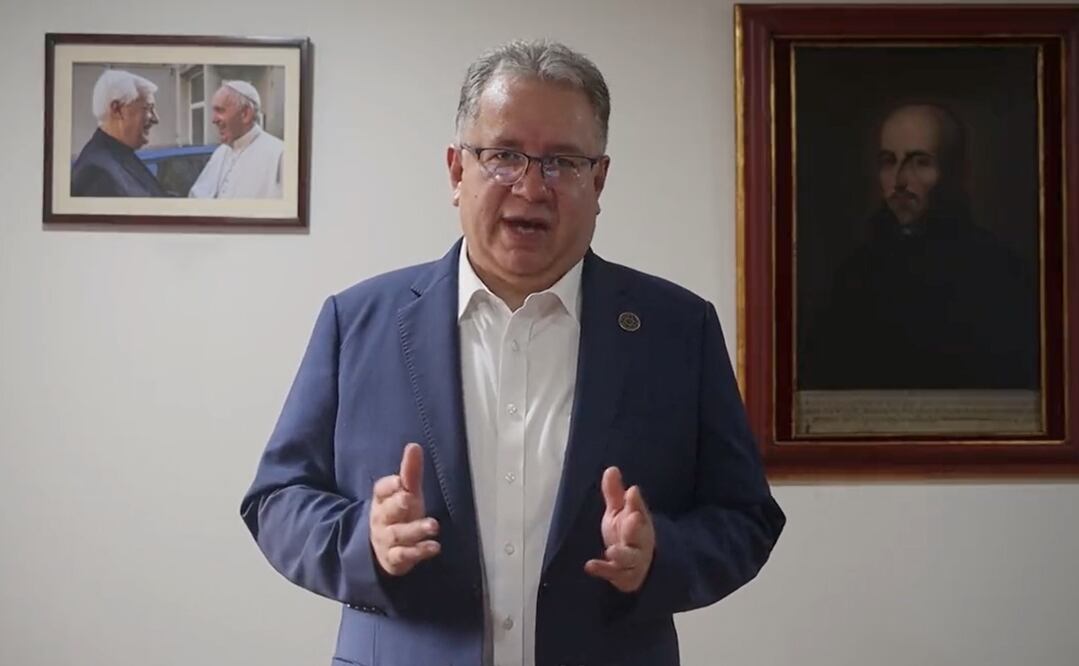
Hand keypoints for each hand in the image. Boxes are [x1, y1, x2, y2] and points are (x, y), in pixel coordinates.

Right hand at [369, 442, 440, 575]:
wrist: (382, 549)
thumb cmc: (399, 514)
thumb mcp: (407, 492)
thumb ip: (410, 472)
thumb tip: (414, 446)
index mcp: (383, 500)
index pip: (381, 491)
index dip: (389, 486)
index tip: (399, 480)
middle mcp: (382, 519)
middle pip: (388, 512)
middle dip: (398, 504)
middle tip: (410, 498)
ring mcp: (387, 540)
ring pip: (398, 535)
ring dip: (415, 530)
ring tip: (433, 526)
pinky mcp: (394, 559)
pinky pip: (403, 556)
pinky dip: (418, 552)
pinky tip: (434, 547)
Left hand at [584, 466, 654, 592]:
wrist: (640, 567)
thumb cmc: (628, 535)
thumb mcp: (620, 513)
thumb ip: (615, 493)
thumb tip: (611, 468)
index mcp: (639, 522)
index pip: (639, 510)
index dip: (635, 502)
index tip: (632, 491)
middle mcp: (640, 541)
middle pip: (640, 534)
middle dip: (636, 527)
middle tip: (632, 519)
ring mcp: (634, 560)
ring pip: (631, 558)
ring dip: (622, 554)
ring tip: (612, 550)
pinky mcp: (625, 576)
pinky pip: (616, 575)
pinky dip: (603, 571)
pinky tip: (590, 565)